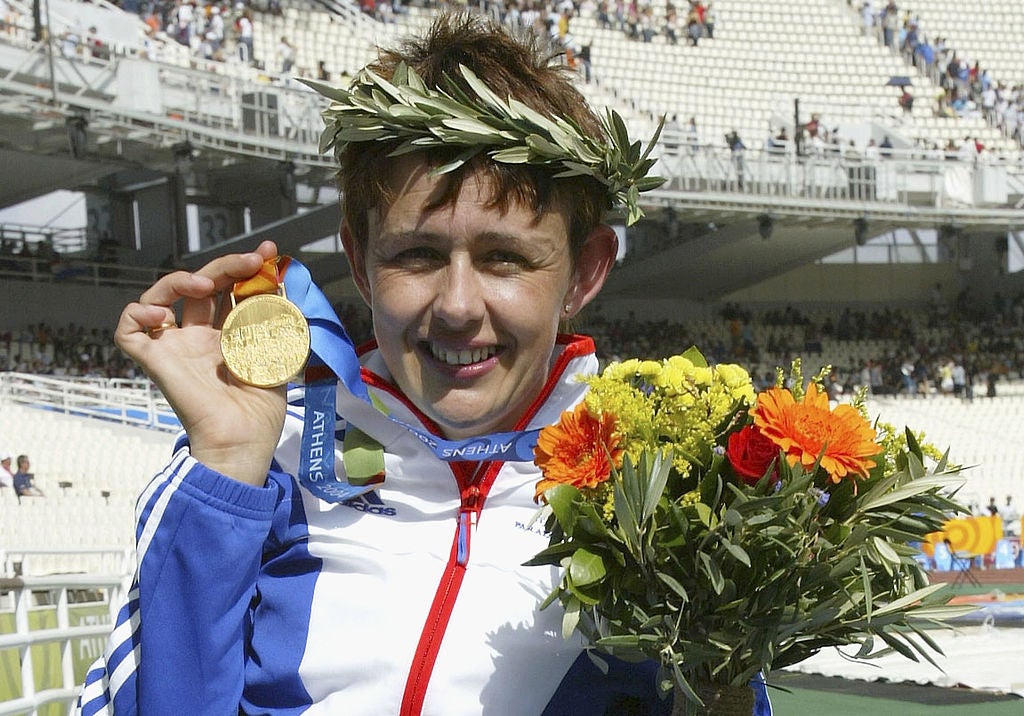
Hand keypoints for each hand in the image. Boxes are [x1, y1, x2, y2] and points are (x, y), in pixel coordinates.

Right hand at [115, 241, 287, 485]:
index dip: (245, 270)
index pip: (230, 291)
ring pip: (161, 296)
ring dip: (182, 279)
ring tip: (207, 284)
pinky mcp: (155, 360)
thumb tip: (285, 282)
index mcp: (228, 337)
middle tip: (252, 260)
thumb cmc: (261, 411)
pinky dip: (137, 312)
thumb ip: (278, 321)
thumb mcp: (278, 356)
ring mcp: (176, 347)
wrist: (243, 441)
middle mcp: (199, 337)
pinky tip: (162, 314)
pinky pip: (128, 329)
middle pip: (202, 286)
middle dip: (226, 266)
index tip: (268, 254)